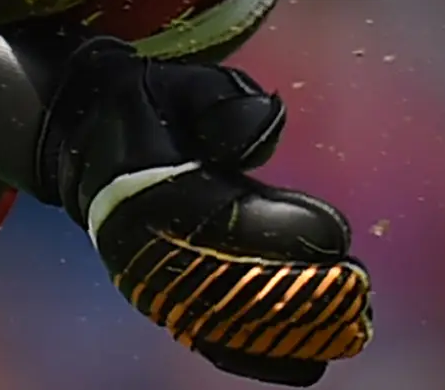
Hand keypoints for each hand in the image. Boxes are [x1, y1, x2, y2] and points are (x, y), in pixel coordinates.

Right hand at [0, 27, 369, 382]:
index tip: (337, 234)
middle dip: (299, 291)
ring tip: (349, 327)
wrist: (86, 141)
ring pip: (223, 322)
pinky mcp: (163, 301)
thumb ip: (222, 100)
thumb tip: (263, 126)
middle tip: (358, 288)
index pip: (222, 219)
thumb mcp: (182, 82)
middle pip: (228, 283)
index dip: (282, 229)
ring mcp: (151, 282)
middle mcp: (143, 247)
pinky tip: (308, 363)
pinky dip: (259, 355)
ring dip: (288, 331)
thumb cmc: (150, 105)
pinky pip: (212, 339)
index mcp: (146, 189)